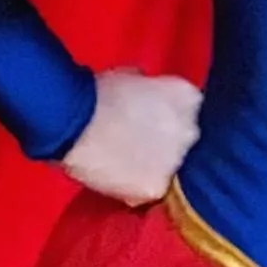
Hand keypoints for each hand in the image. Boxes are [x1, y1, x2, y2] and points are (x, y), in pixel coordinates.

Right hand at [62, 68, 202, 205]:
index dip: (170, 115)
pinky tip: (118, 178)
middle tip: (139, 141)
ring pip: (170, 169)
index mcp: (188, 98)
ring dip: (154, 166)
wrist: (74, 121)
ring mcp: (176, 162)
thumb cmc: (97, 92)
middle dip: (168, 141)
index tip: (153, 118)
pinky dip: (137, 187)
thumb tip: (146, 94)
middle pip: (186, 140)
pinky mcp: (157, 187)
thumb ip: (150, 88)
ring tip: (124, 161)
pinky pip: (151, 190)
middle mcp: (191, 131)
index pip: (190, 110)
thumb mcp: (133, 76)